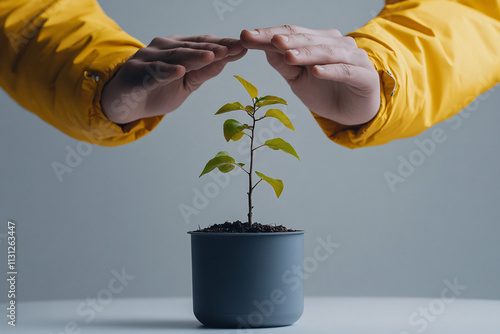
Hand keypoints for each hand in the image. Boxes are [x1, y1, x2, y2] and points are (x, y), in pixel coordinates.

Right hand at [101, 35, 246, 123]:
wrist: (123, 105)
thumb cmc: (155, 92)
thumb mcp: (186, 85)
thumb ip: (203, 73)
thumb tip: (226, 61)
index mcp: (177, 49)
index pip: (204, 44)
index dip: (224, 45)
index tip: (244, 47)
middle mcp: (163, 48)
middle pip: (193, 47)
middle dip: (216, 48)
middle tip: (236, 47)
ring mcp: (148, 59)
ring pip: (175, 57)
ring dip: (195, 56)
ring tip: (213, 55)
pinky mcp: (136, 74)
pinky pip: (153, 72)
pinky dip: (166, 71)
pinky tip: (179, 71)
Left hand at [240, 25, 379, 125]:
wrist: (354, 113)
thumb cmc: (326, 93)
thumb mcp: (298, 80)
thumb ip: (284, 65)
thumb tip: (264, 48)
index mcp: (318, 42)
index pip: (289, 35)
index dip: (266, 35)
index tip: (244, 36)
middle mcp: (336, 44)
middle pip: (305, 39)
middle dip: (280, 39)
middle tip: (258, 39)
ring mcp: (352, 57)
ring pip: (325, 52)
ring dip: (305, 53)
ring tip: (287, 55)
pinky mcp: (364, 75)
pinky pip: (345, 70)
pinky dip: (331, 70)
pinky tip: (316, 70)